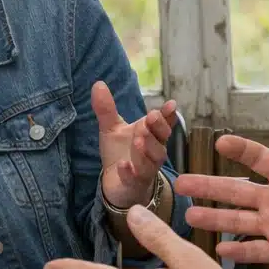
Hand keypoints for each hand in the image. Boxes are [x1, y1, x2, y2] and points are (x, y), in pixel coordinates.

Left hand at [94, 82, 176, 209]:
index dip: (168, 115)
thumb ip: (106, 108)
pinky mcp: (134, 184)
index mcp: (151, 135)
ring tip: (139, 138)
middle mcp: (153, 152)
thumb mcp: (111, 128)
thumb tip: (98, 83)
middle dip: (157, 129)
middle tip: (150, 117)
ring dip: (147, 149)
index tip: (171, 104)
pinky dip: (129, 172)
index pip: (164, 124)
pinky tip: (123, 165)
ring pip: (152, 160)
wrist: (116, 183)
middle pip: (161, 140)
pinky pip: (134, 178)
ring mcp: (145, 169)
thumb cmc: (120, 152)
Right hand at [176, 126, 268, 268]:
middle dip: (209, 186)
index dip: (240, 151)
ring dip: (213, 218)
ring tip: (189, 215)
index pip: (259, 160)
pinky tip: (217, 249)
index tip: (219, 142)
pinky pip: (254, 250)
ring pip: (237, 221)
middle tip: (180, 183)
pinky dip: (236, 251)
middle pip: (236, 191)